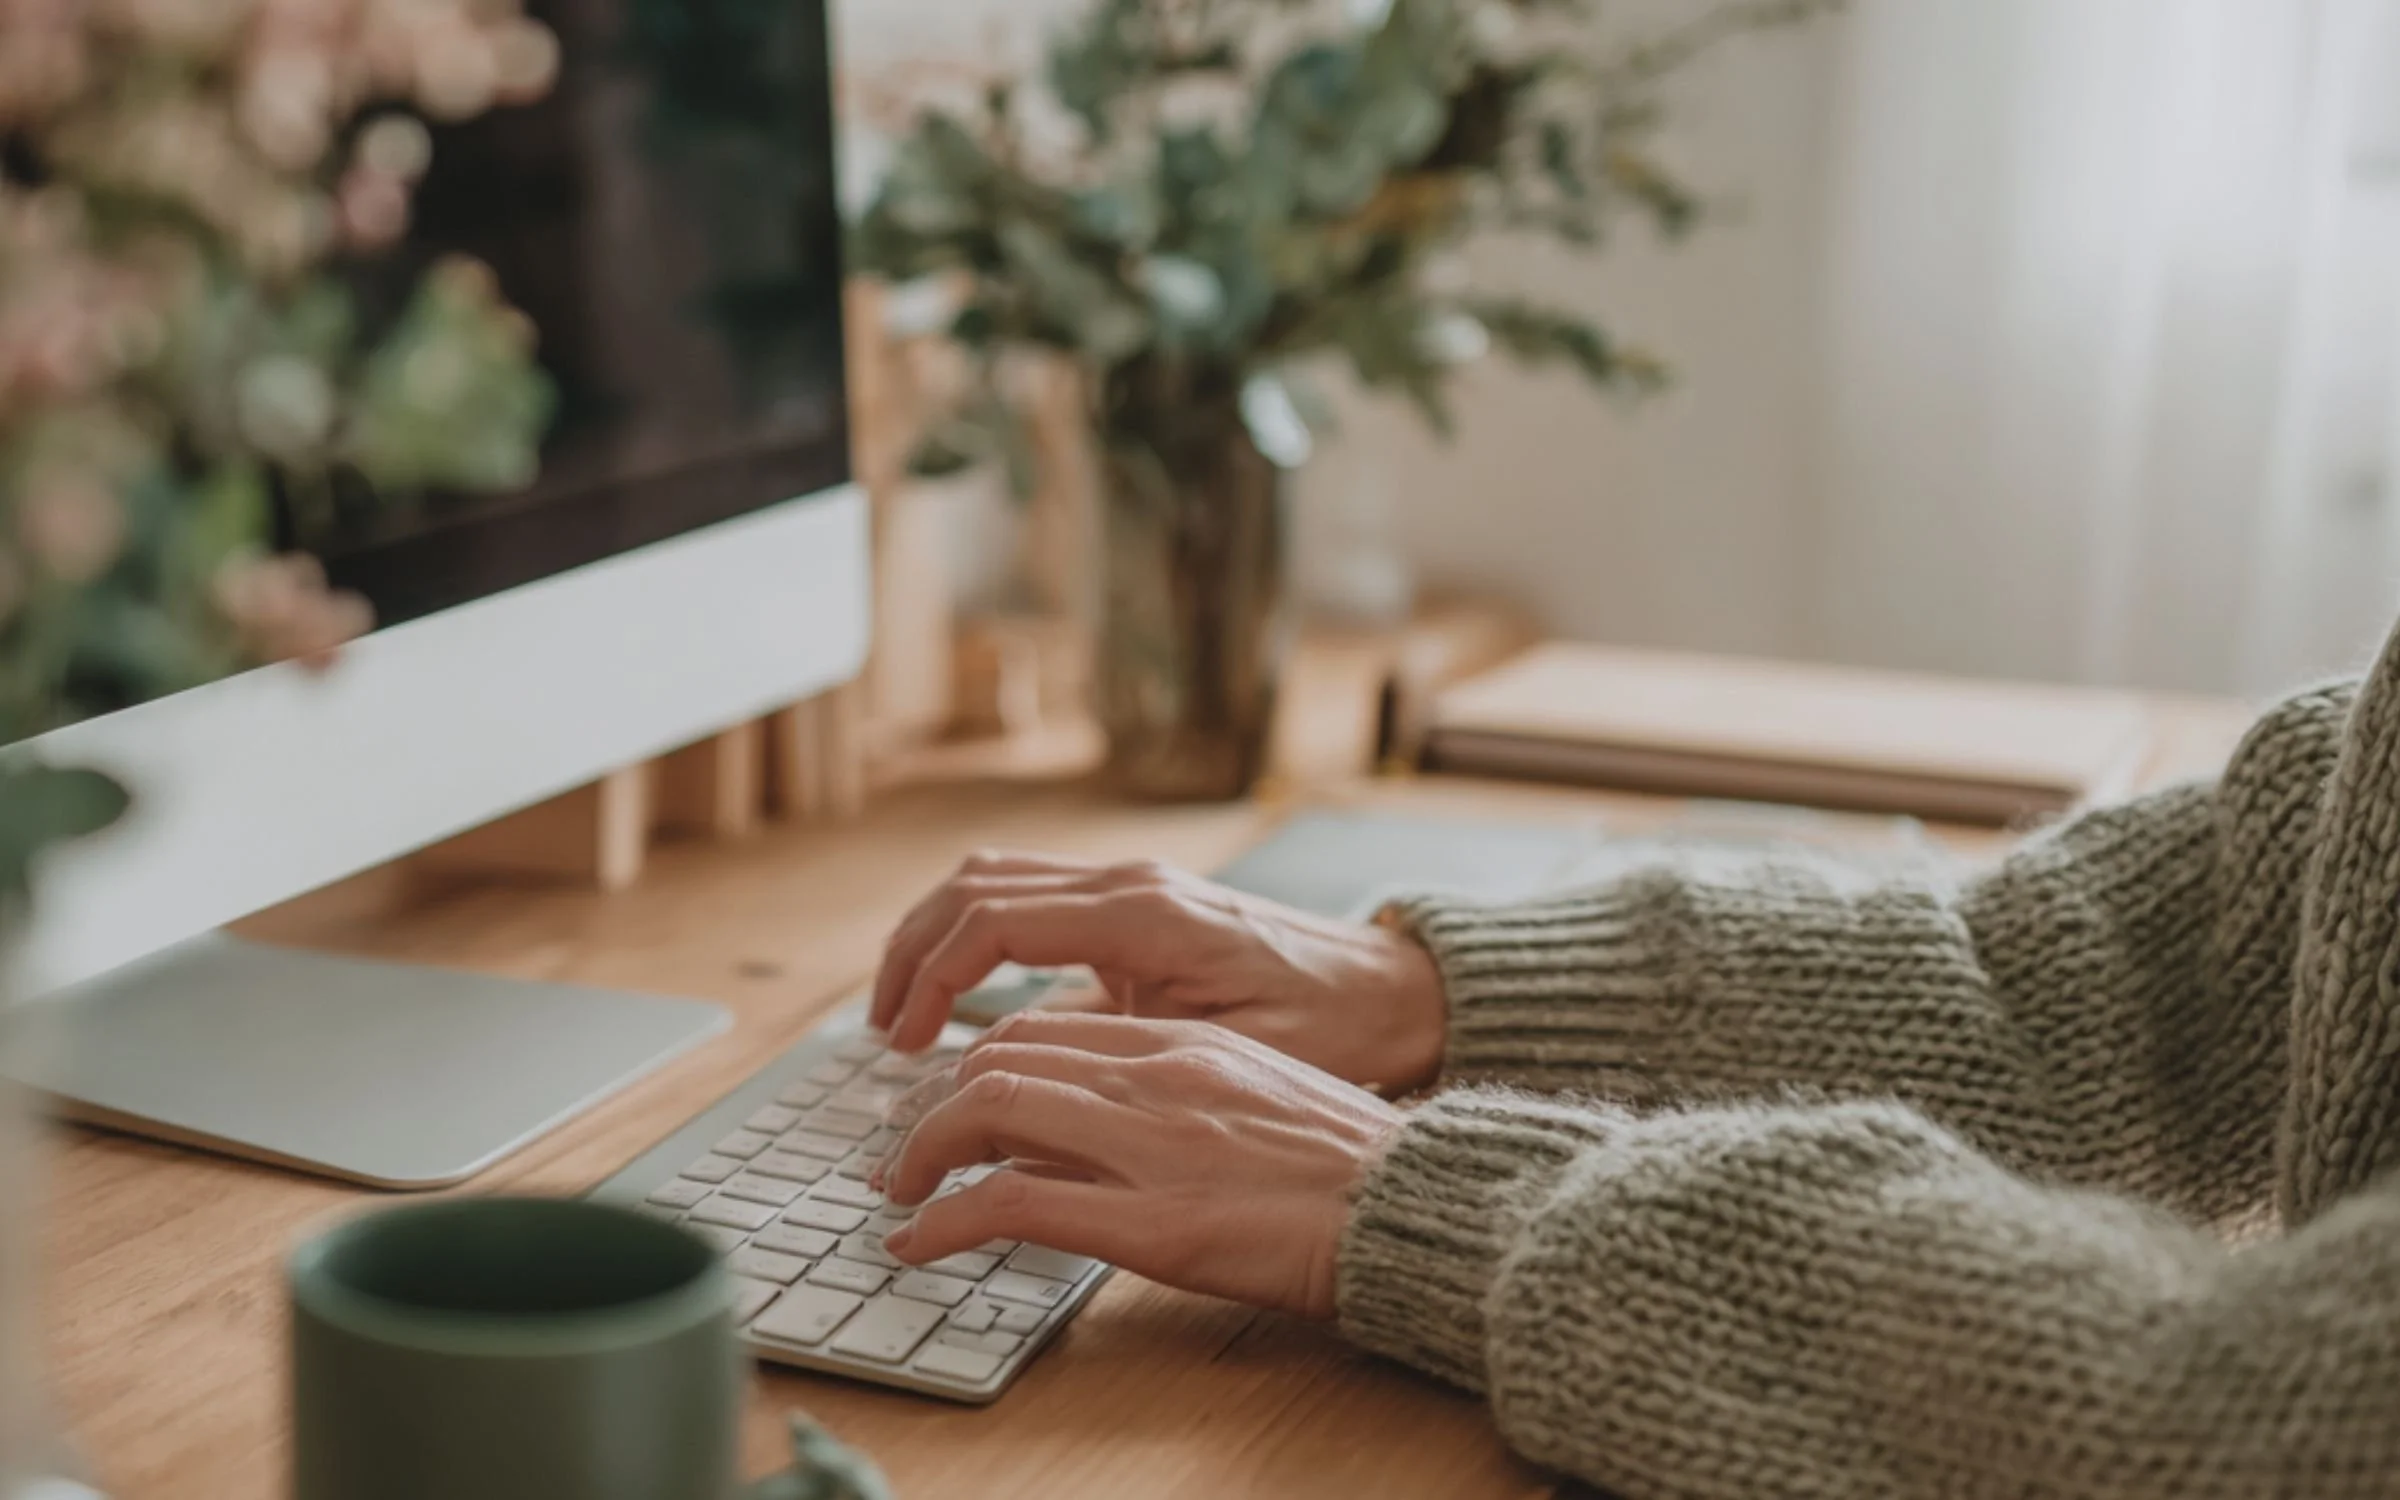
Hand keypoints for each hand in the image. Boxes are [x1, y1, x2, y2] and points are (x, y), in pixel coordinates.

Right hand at [871, 851, 1447, 1091]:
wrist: (1402, 993)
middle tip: (881, 1033)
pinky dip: (978, 937)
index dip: (929, 979)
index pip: (994, 920)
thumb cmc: (1335, 1028)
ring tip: (903, 1015)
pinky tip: (965, 998)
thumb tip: (1022, 1071)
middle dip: (911, 953)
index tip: (903, 1044)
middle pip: (975, 888)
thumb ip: (1124, 1051)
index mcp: (1145, 914)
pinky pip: (1031, 899)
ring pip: (994, 881)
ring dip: (936, 938)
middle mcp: (1131, 884)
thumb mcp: (1230, 1053)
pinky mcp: (1140, 906)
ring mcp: (1135, 886)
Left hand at [872, 1013, 1403, 1320]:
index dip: (974, 1068)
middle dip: (932, 1109)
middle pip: (1000, 1060)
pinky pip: (1011, 1204)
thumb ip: (1172, 1097)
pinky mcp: (1153, 1220)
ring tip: (900, 1195)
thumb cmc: (1349, 1167)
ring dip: (921, 1154)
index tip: (947, 1108)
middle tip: (902, 1157)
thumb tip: (1091, 1130)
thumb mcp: (1255, 1097)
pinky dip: (945, 1222)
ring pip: (989, 1110)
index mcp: (1184, 1044)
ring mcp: (1151, 1144)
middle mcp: (1157, 1075)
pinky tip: (918, 1243)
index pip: (1041, 1031)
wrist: (1419, 1207)